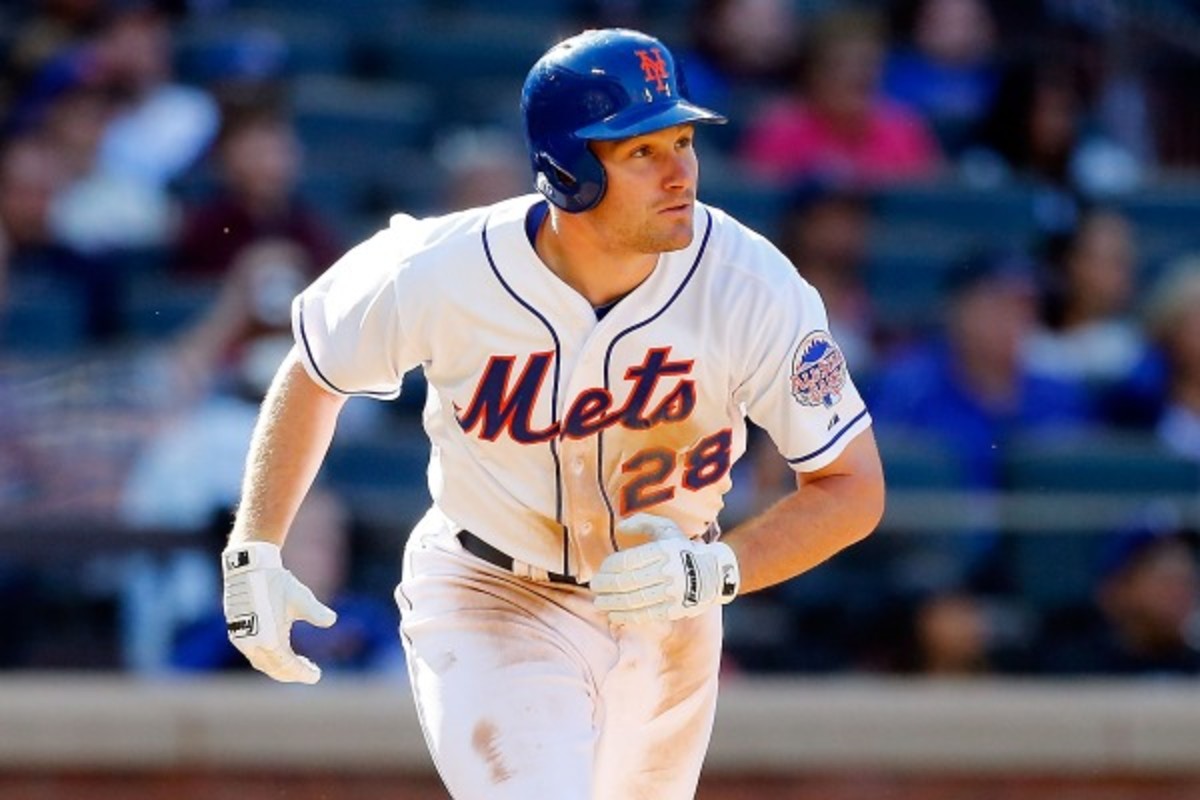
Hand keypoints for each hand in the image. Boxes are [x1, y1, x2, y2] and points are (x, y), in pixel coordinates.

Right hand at [222, 541, 336, 682]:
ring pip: (261, 662)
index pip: (288, 666)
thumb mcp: (300, 597)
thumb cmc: (275, 582)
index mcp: (269, 639)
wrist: (248, 566)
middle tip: (309, 672)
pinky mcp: (236, 630)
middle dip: (291, 673)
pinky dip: (268, 657)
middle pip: (273, 668)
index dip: (302, 673)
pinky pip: (254, 653)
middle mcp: (252, 643)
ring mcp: (241, 638)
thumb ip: (316, 612)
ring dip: (279, 667)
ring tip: (298, 663)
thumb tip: (332, 621)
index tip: (316, 676)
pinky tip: (280, 650)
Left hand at [592, 513, 739, 624]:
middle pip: (627, 582)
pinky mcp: (674, 609)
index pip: (627, 561)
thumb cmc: (683, 548)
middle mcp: (667, 571)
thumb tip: (620, 527)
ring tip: (599, 602)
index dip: (608, 568)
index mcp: (663, 551)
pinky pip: (645, 615)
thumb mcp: (667, 528)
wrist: (715, 572)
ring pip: (633, 600)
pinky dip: (626, 616)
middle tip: (594, 587)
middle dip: (605, 586)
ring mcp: (671, 592)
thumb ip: (643, 523)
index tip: (600, 570)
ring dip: (611, 603)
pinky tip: (613, 615)